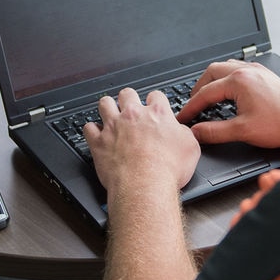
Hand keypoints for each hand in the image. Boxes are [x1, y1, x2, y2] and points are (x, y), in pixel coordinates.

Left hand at [85, 88, 200, 196]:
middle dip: (129, 99)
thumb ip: (184, 134)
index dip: (155, 102)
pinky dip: (92, 130)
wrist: (145, 185)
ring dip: (108, 107)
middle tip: (131, 109)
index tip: (154, 108)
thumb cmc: (168, 169)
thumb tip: (181, 131)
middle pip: (127, 94)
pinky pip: (88, 128)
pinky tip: (96, 134)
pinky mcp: (99, 142)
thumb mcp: (191, 148)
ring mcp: (114, 127)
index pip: (155, 96)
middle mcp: (133, 116)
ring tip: (110, 114)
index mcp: (157, 114)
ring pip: (104, 104)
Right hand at [177, 60, 279, 147]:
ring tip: (207, 94)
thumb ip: (215, 132)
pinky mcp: (265, 75)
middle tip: (192, 103)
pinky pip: (239, 69)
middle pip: (212, 72)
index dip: (191, 106)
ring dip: (213, 80)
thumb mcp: (243, 131)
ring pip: (226, 67)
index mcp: (239, 81)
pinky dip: (227, 78)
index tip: (183, 117)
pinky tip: (229, 89)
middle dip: (199, 88)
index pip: (206, 93)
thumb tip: (197, 132)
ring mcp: (257, 71)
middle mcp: (247, 71)